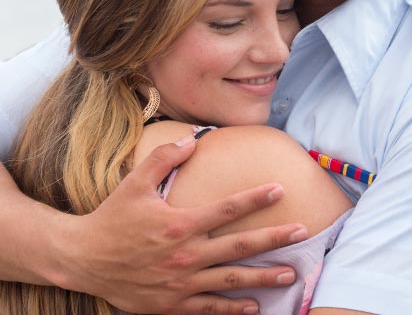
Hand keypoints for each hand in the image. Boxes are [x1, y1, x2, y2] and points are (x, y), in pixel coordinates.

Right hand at [51, 138, 306, 313]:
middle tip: (301, 231)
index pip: (227, 208)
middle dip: (273, 238)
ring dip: (264, 277)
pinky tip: (254, 307)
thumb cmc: (112, 218)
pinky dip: (233, 309)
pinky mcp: (172, 304)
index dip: (256, 198)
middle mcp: (185, 254)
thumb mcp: (134, 182)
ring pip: (231, 280)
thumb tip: (193, 140)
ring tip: (290, 272)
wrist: (84, 260)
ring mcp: (181, 283)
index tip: (279, 189)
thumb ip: (164, 158)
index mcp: (179, 223)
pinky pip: (209, 308)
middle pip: (239, 246)